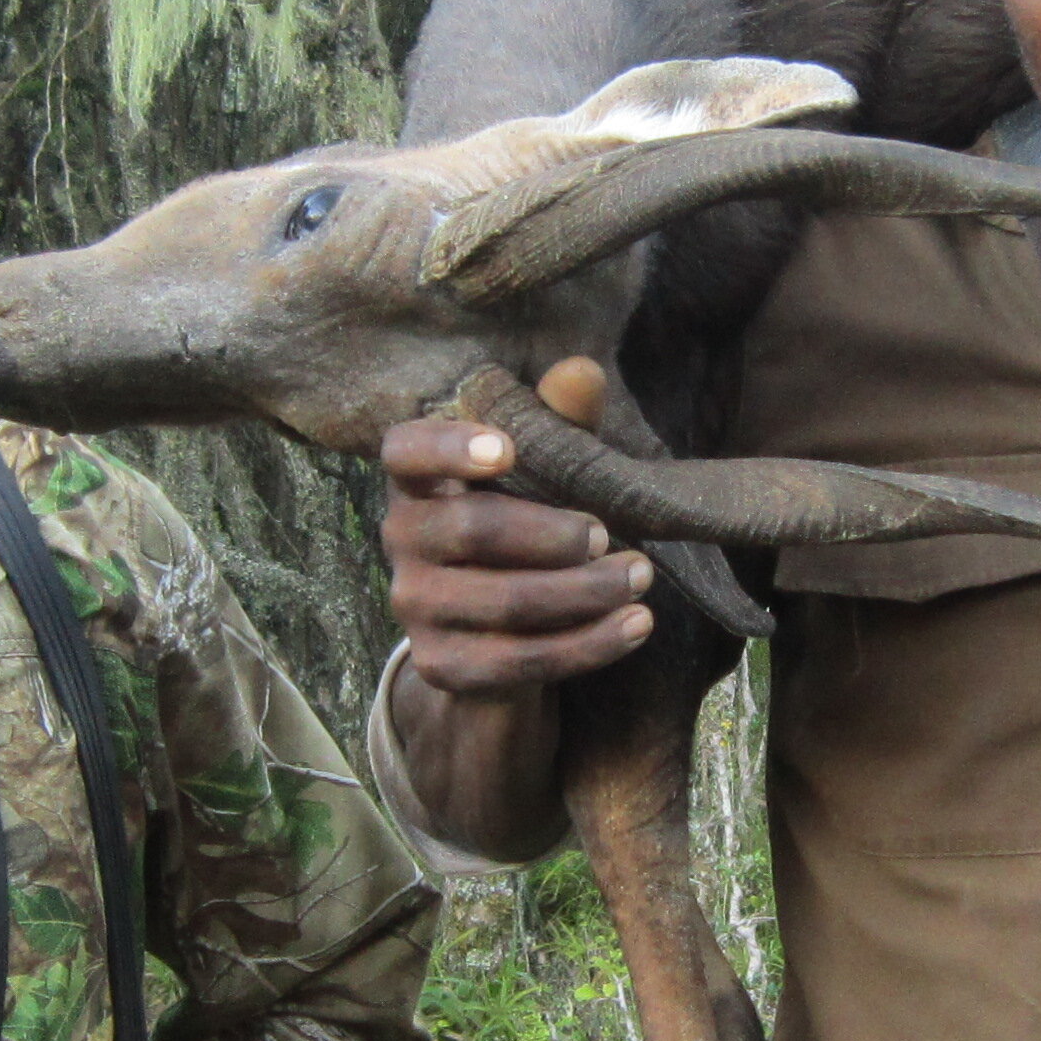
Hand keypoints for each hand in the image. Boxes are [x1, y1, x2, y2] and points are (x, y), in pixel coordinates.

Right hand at [378, 389, 652, 701]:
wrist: (495, 635)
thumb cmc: (523, 525)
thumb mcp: (542, 471)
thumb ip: (558, 421)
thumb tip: (580, 373)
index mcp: (417, 481)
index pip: (406, 451)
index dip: (449, 448)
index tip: (506, 449)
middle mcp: (400, 541)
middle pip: (472, 530)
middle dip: (552, 533)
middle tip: (606, 533)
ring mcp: (415, 608)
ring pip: (504, 603)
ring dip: (585, 592)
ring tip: (639, 576)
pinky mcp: (443, 667)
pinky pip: (521, 661)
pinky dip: (588, 644)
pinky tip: (636, 624)